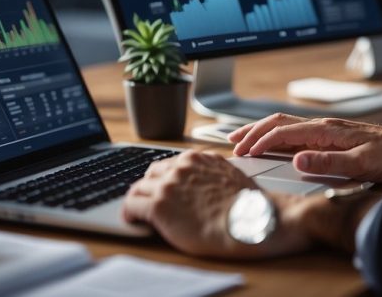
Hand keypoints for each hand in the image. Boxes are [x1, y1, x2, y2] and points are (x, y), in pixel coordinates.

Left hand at [122, 150, 311, 258]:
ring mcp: (168, 185)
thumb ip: (210, 175)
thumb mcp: (229, 177)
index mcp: (197, 159)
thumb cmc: (248, 208)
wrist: (251, 223)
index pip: (170, 165)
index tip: (161, 189)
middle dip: (149, 187)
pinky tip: (133, 220)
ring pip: (139, 188)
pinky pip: (132, 206)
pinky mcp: (159, 205)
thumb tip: (204, 186)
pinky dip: (129, 213)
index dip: (164, 179)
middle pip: (152, 174)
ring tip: (136, 213)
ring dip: (138, 200)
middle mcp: (180, 167)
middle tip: (147, 201)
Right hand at [229, 113, 381, 183]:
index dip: (260, 142)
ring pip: (286, 123)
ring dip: (262, 130)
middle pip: (279, 122)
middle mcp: (324, 126)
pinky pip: (297, 129)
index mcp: (327, 131)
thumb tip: (298, 161)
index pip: (283, 133)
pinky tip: (274, 142)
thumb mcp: (362, 165)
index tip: (242, 153)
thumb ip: (328, 163)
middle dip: (252, 131)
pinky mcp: (333, 134)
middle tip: (231, 142)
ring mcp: (328, 128)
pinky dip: (277, 134)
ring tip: (243, 137)